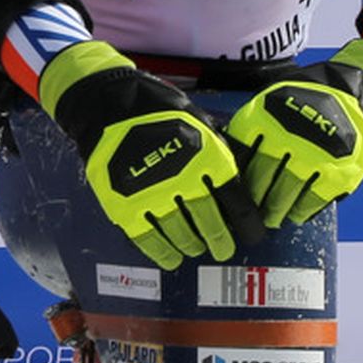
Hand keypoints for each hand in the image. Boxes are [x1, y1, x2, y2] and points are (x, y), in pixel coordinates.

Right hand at [39, 41, 249, 270]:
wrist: (109, 104)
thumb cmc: (159, 109)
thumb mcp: (200, 122)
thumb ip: (219, 154)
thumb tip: (240, 183)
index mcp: (209, 159)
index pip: (238, 204)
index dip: (249, 225)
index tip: (252, 235)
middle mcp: (185, 180)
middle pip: (210, 224)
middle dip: (220, 241)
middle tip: (223, 250)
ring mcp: (154, 195)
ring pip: (181, 234)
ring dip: (191, 245)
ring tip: (194, 248)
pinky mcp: (125, 206)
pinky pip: (148, 239)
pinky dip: (161, 252)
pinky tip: (170, 258)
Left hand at [224, 38, 362, 226]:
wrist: (356, 95)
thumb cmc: (303, 103)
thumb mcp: (270, 104)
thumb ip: (250, 133)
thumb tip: (228, 167)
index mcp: (261, 119)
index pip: (239, 160)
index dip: (234, 182)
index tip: (232, 196)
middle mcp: (285, 138)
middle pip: (259, 182)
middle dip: (253, 203)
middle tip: (251, 214)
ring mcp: (313, 157)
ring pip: (283, 197)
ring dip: (274, 212)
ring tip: (271, 218)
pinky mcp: (337, 173)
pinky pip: (310, 202)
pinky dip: (300, 211)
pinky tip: (295, 214)